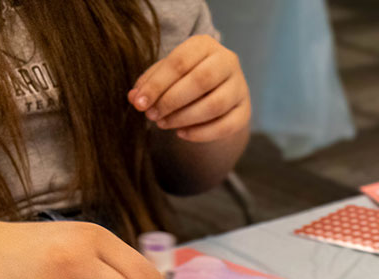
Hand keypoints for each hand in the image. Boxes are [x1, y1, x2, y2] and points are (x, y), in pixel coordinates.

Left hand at [127, 35, 250, 142]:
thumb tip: (134, 98)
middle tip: (151, 116)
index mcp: (205, 44)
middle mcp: (228, 61)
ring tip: (163, 124)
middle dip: (171, 101)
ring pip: (214, 106)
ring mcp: (240, 87)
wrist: (215, 90)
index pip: (180, 62)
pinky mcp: (244, 111)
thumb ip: (149, 84)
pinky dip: (200, 134)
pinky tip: (181, 133)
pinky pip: (225, 127)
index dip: (157, 85)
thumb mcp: (165, 74)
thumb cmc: (183, 78)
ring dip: (184, 118)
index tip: (139, 103)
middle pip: (200, 81)